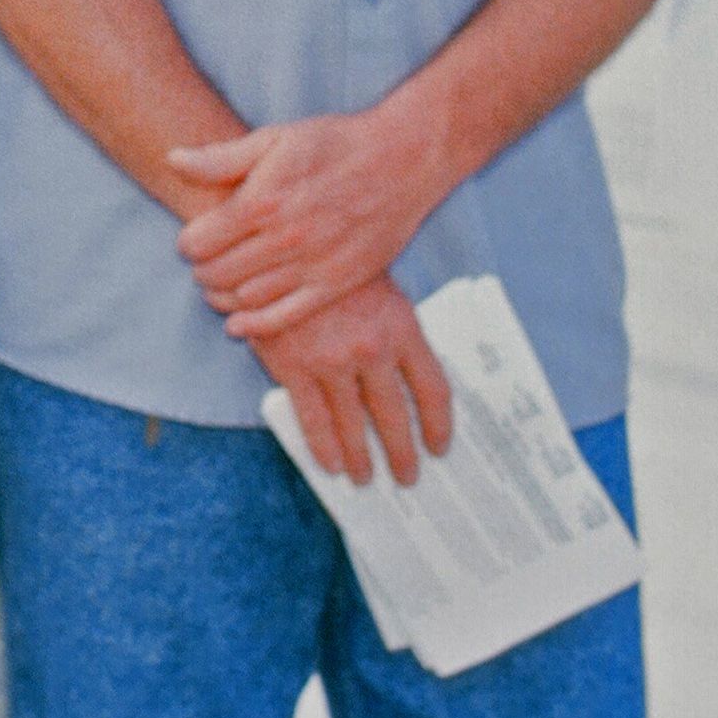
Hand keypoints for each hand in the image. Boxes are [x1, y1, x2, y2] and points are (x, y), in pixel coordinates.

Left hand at [171, 108, 451, 338]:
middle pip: (218, 273)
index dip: (186, 244)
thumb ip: (221, 158)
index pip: (199, 241)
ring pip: (246, 298)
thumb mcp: (273, 138)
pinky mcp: (337, 283)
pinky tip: (239, 324)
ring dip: (223, 297)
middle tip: (201, 266)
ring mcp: (312, 265)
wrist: (401, 160)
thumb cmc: (333, 144)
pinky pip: (286, 316)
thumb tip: (173, 160)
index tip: (190, 241)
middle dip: (201, 272)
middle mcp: (285, 238)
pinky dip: (255, 325)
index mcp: (262, 202)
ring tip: (219, 286)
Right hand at [249, 277, 452, 486]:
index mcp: (403, 328)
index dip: (438, 425)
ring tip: (366, 477)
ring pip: (354, 424)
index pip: (433, 390)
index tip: (439, 447)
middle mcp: (373, 349)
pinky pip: (313, 419)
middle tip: (406, 476)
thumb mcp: (379, 288)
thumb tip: (409, 380)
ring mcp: (332, 360)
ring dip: (362, 458)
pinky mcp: (294, 365)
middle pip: (395, 416)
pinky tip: (331, 464)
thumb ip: (396, 332)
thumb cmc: (331, 261)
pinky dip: (324, 447)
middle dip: (402, 452)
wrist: (278, 241)